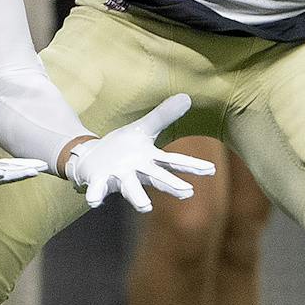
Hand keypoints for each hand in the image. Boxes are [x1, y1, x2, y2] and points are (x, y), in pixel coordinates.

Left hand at [64, 94, 215, 211]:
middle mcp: (137, 172)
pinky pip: (98, 190)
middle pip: (156, 178)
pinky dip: (96, 196)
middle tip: (187, 193)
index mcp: (149, 159)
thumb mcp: (143, 128)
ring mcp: (118, 177)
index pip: (173, 162)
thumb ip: (163, 116)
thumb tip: (187, 97)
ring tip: (146, 207)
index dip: (192, 166)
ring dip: (137, 197)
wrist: (93, 158)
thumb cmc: (123, 147)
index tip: (211, 170)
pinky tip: (94, 202)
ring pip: (130, 188)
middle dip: (170, 185)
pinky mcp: (99, 180)